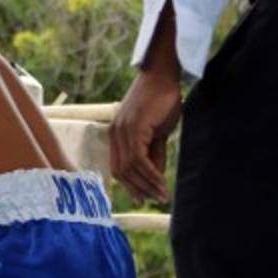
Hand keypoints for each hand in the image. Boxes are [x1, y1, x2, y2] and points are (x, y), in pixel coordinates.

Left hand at [109, 70, 181, 202]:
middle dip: (139, 189)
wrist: (162, 76)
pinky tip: (161, 181)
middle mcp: (115, 134)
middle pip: (121, 171)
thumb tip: (156, 178)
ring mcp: (122, 131)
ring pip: (130, 167)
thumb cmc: (161, 102)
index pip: (119, 167)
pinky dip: (149, 173)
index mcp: (117, 136)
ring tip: (162, 194)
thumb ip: (154, 155)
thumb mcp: (157, 134)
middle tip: (157, 200)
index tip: (145, 199)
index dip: (131, 185)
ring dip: (147, 184)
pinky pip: (138, 158)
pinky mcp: (133, 128)